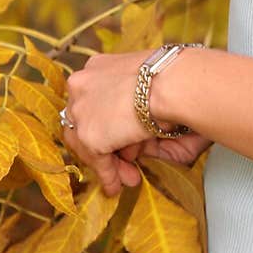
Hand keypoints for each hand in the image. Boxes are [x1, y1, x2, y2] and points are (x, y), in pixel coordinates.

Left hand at [61, 49, 206, 196]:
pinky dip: (108, 175)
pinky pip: (97, 161)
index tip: (119, 139)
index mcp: (96, 67)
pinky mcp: (89, 134)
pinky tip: (117, 185)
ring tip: (129, 177)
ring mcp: (81, 110)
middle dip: (106, 147)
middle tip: (126, 162)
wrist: (172, 82)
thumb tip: (130, 129)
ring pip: (88, 144)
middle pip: (84, 124)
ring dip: (109, 163)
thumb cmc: (170, 77)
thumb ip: (130, 99)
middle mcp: (81, 85)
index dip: (105, 124)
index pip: (90, 102)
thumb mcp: (144, 82)